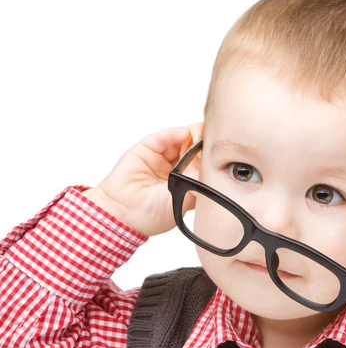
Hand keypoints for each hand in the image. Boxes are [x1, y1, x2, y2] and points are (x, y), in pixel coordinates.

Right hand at [82, 123, 202, 236]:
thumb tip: (214, 172)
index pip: (204, 164)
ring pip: (182, 139)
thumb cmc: (152, 215)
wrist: (123, 213)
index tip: (220, 154)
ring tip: (200, 138)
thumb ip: (199, 184)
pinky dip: (176, 133)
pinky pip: (164, 136)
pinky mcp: (148, 148)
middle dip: (205, 144)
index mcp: (187, 182)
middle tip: (212, 144)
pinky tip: (184, 135)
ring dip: (193, 135)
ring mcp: (163, 157)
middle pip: (195, 149)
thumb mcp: (184, 201)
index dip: (211, 157)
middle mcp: (176, 168)